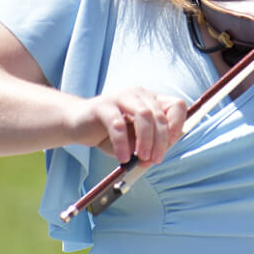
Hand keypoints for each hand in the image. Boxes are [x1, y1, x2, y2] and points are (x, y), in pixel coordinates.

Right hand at [67, 87, 186, 164]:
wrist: (77, 124)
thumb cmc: (109, 133)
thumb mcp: (133, 141)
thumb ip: (145, 146)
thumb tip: (152, 159)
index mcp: (151, 100)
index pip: (177, 105)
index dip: (177, 124)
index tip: (170, 144)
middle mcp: (139, 94)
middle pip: (159, 114)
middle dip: (160, 140)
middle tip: (155, 159)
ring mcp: (121, 97)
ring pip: (143, 115)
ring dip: (146, 140)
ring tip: (141, 158)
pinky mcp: (103, 106)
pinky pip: (118, 125)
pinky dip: (123, 143)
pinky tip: (123, 157)